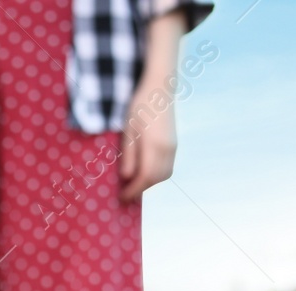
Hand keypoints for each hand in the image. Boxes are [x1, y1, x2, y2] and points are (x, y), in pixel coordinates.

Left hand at [119, 12, 186, 201]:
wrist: (160, 88)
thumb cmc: (139, 106)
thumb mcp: (127, 130)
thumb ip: (128, 155)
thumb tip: (127, 177)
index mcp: (154, 145)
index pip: (144, 177)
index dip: (133, 190)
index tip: (121, 197)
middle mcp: (167, 149)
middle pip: (156, 179)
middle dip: (140, 189)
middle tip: (125, 194)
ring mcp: (173, 146)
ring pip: (164, 174)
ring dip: (149, 183)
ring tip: (133, 185)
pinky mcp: (174, 144)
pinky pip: (167, 166)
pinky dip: (156, 175)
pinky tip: (144, 172)